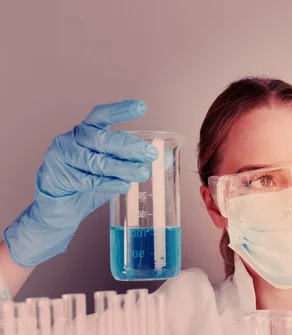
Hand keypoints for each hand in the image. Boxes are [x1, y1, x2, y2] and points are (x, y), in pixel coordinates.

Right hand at [4, 100, 156, 267]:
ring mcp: (62, 157)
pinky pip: (88, 181)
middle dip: (129, 146)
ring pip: (96, 162)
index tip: (141, 107)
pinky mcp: (58, 176)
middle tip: (150, 154)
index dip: (120, 110)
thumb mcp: (113, 168)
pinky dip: (108, 183)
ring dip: (122, 168)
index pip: (101, 115)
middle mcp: (72, 139)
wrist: (60, 206)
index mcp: (86, 131)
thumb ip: (134, 161)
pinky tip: (124, 185)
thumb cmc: (89, 181)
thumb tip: (168, 158)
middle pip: (101, 139)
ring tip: (142, 173)